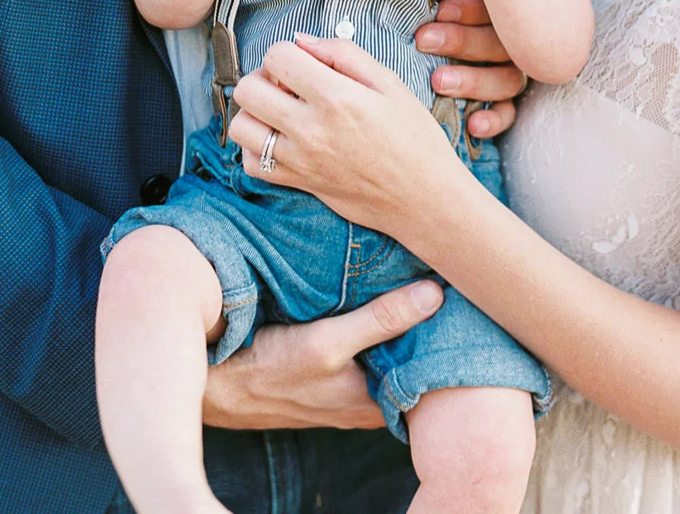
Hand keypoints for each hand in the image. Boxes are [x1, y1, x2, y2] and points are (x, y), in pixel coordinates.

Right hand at [202, 280, 442, 428]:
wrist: (215, 380)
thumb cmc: (268, 368)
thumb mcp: (328, 343)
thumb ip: (381, 320)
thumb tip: (436, 294)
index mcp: (376, 403)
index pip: (429, 368)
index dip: (447, 335)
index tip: (464, 295)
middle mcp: (367, 399)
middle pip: (410, 356)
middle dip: (427, 323)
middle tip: (446, 277)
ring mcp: (348, 385)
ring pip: (388, 349)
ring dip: (399, 319)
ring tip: (418, 275)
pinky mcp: (329, 368)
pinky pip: (365, 343)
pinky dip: (373, 320)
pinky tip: (375, 290)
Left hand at [230, 36, 464, 237]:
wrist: (425, 198)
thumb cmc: (415, 138)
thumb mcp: (390, 83)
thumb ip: (343, 53)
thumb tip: (302, 41)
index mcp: (336, 97)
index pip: (277, 57)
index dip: (288, 51)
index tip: (305, 62)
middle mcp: (311, 129)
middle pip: (247, 90)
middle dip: (264, 77)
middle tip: (289, 83)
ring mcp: (300, 160)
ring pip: (241, 127)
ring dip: (255, 112)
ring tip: (282, 110)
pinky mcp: (297, 183)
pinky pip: (250, 164)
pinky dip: (257, 148)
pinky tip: (282, 138)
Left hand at [416, 0, 526, 140]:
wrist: (432, 67)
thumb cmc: (435, 22)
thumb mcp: (442, 5)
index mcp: (501, 14)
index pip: (496, 9)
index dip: (470, 10)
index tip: (440, 11)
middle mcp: (512, 44)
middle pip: (498, 44)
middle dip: (461, 41)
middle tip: (424, 40)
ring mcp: (512, 74)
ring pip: (506, 79)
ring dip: (472, 80)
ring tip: (438, 81)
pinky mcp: (506, 103)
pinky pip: (507, 113)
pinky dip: (493, 120)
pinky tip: (473, 125)